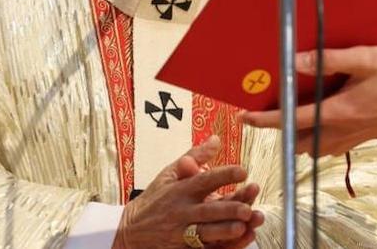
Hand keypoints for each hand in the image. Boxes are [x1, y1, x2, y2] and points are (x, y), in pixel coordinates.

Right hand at [113, 136, 263, 248]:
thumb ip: (195, 156)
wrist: (130, 231)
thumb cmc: (154, 199)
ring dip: (225, 231)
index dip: (223, 176)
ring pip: (206, 234)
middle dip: (227, 210)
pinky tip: (239, 241)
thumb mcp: (168, 174)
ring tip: (243, 227)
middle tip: (246, 208)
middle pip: (207, 211)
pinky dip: (222, 247)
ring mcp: (181, 234)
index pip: (204, 181)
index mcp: (180, 191)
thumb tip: (216, 139)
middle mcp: (182, 212)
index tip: (242, 171)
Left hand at [241, 46, 376, 155]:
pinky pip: (329, 146)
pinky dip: (314, 138)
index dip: (266, 120)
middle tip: (264, 114)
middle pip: (298, 141)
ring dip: (296, 137)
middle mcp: (343, 129)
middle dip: (278, 131)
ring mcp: (353, 137)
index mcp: (340, 111)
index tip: (246, 117)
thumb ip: (330, 58)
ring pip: (313, 147)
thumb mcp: (366, 57)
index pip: (293, 119)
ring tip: (288, 115)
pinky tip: (317, 120)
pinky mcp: (362, 137)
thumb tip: (297, 60)